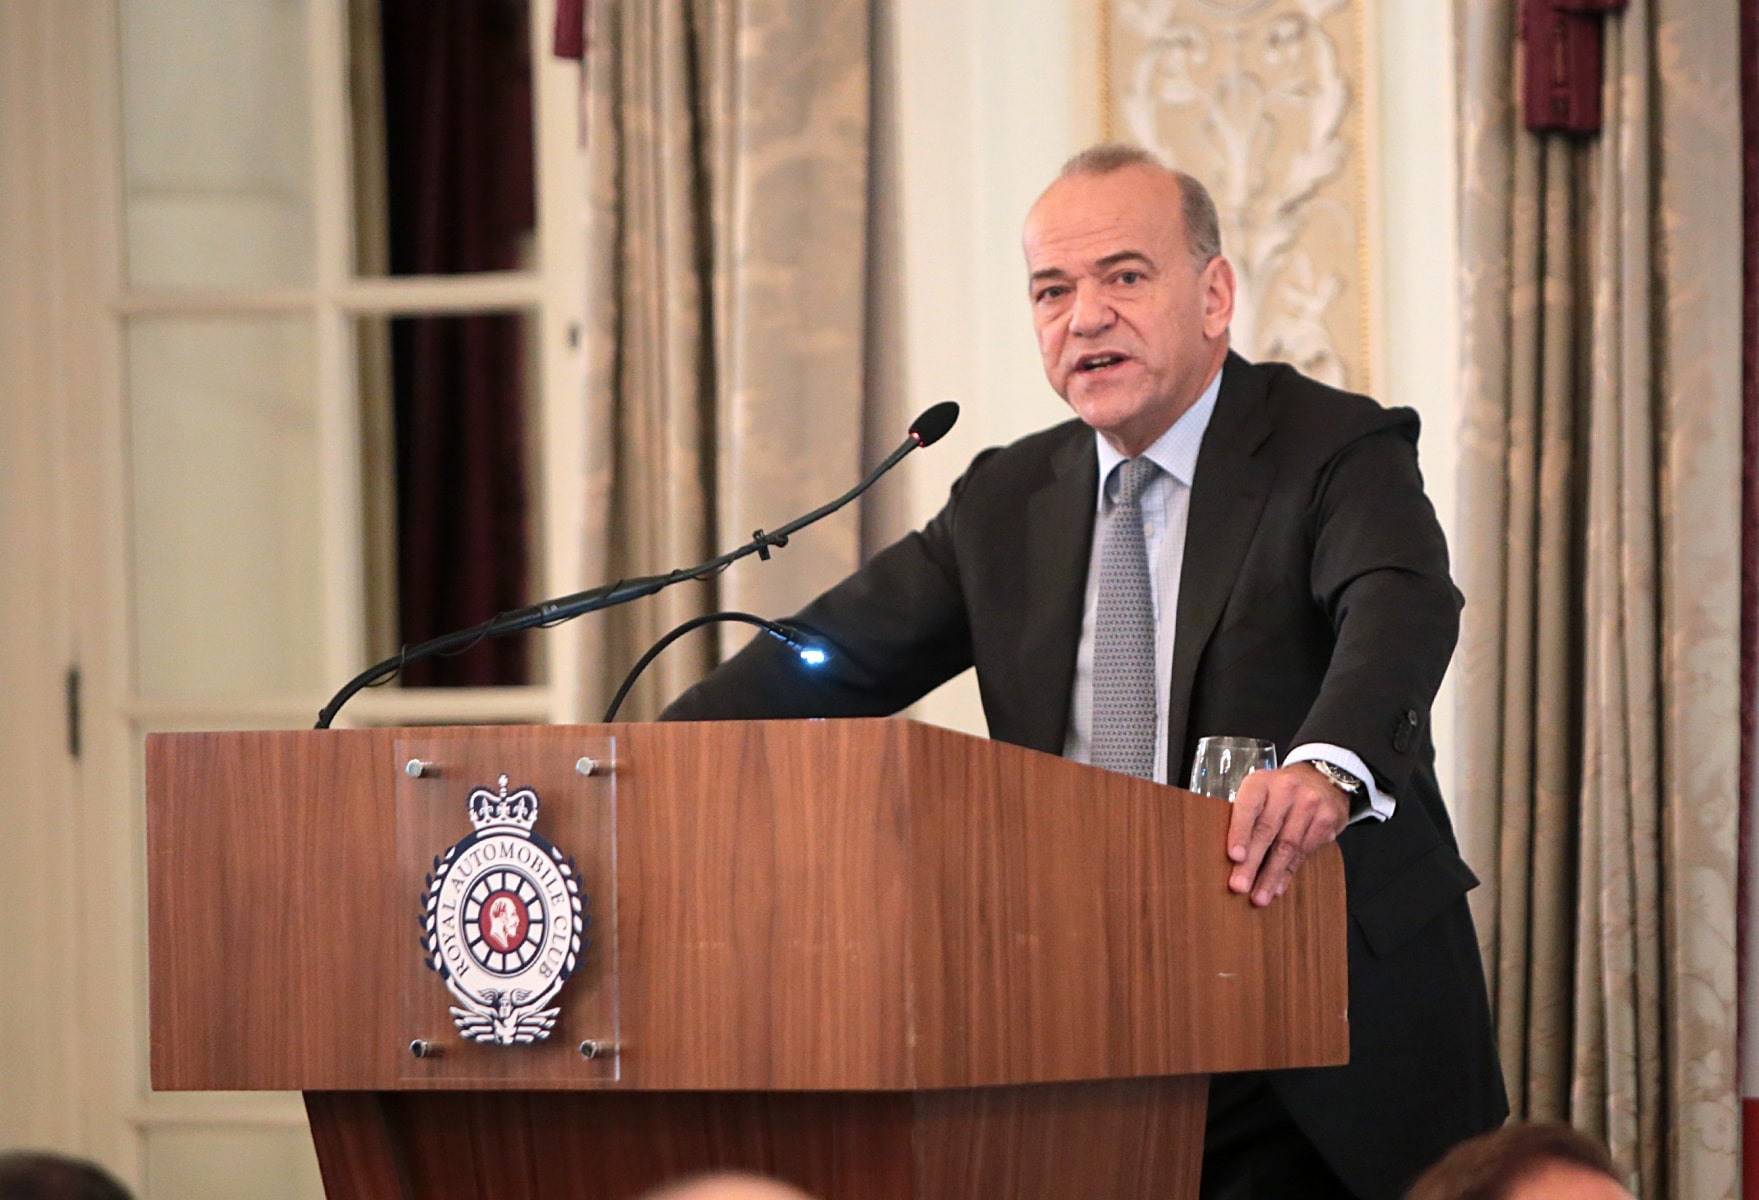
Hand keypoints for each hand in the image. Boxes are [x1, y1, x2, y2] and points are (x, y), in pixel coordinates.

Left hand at [1226, 762, 1349, 906]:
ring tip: (1259, 896)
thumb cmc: (1278, 793)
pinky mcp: (1327, 819)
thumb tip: (1230, 860)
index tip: (1235, 856)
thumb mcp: (1258, 793)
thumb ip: (1245, 818)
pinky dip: (1289, 872)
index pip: (1248, 806)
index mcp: (1261, 781)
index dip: (1240, 832)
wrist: (1321, 779)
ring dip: (1271, 875)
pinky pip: (1305, 851)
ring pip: (1288, 845)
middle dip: (1252, 863)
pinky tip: (1278, 886)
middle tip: (1239, 886)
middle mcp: (1286, 789)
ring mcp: (1310, 803)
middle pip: (1267, 830)